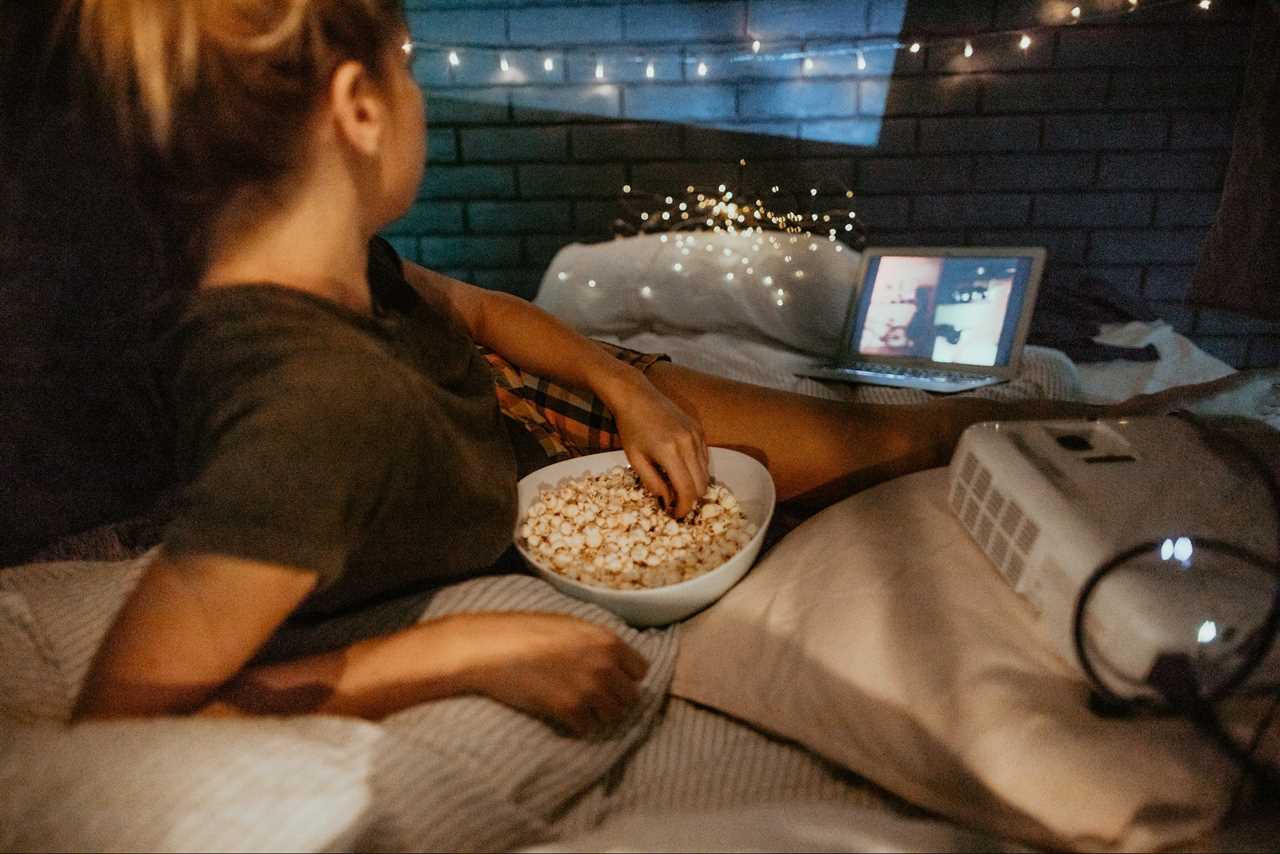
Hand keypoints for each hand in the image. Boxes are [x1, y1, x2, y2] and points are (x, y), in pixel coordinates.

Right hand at [450, 613, 649, 736]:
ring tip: (580, 707)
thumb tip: (614, 659)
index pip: (641, 670)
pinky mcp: (569, 709)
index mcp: (607, 640)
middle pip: (630, 697)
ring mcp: (588, 688)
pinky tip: (564, 715)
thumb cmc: (526, 631)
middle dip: (614, 699)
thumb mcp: (570, 625)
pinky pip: (588, 728)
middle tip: (595, 698)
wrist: (492, 647)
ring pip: (613, 716)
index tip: (613, 681)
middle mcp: (604, 664)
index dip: (626, 677)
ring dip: (598, 714)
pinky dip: (579, 725)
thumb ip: (596, 642)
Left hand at [605, 371, 709, 517]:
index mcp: (670, 452)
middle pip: (701, 484)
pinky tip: (681, 470)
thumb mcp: (635, 459)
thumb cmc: (630, 428)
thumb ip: (652, 483)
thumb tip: (667, 500)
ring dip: (694, 485)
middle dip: (691, 499)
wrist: (636, 396)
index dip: (684, 508)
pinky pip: (704, 458)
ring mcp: (696, 435)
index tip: (676, 515)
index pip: (687, 490)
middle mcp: (689, 443)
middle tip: (676, 504)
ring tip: (677, 487)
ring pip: (706, 472)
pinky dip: (696, 470)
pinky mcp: (699, 429)